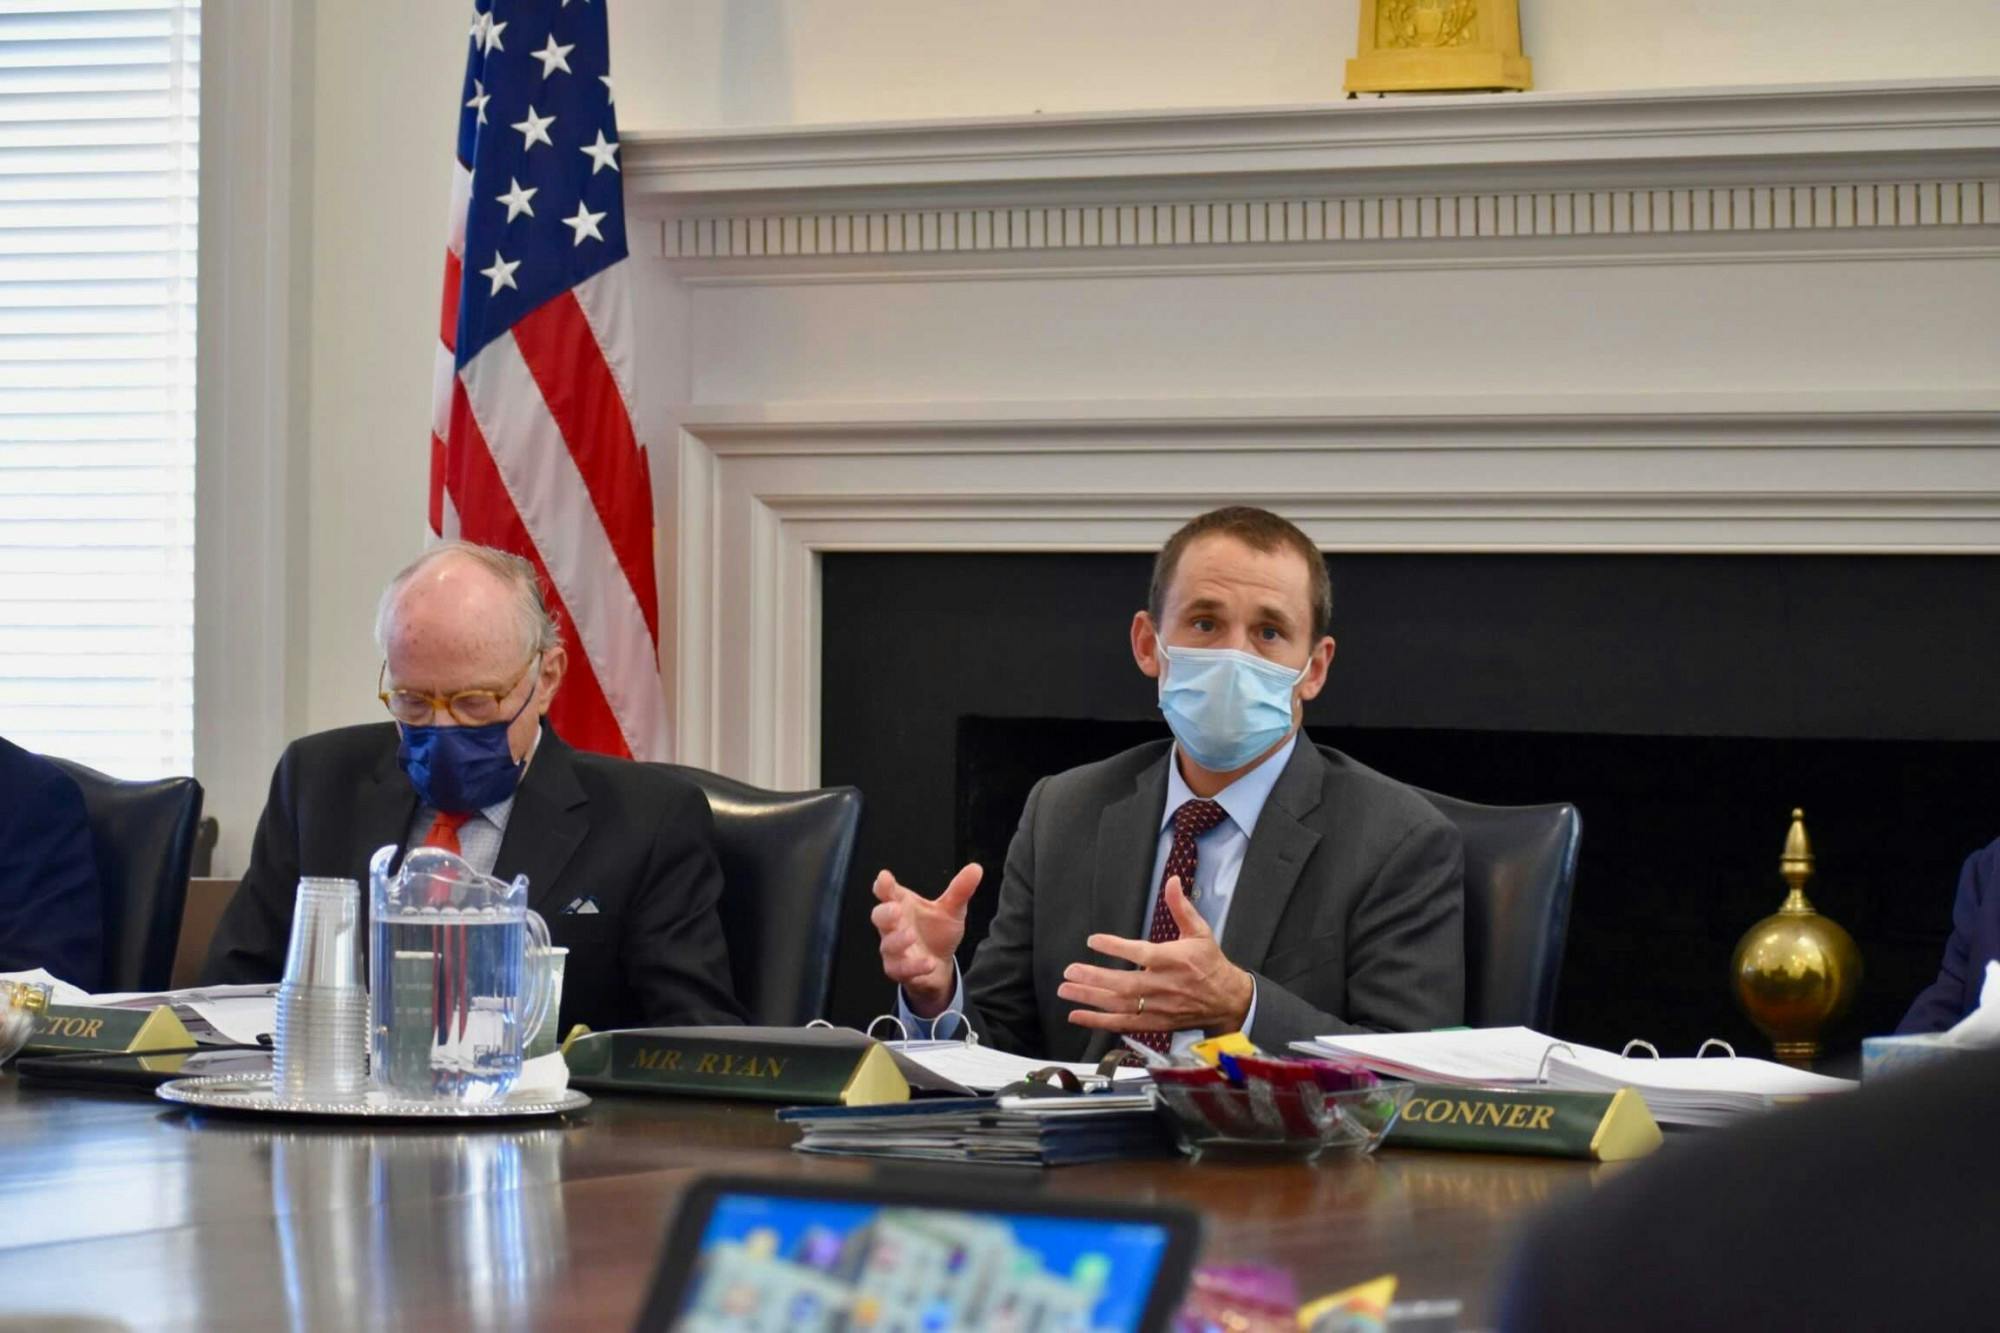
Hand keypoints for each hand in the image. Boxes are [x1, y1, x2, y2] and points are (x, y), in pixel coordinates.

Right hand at [870, 863, 982, 1018]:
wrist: (939, 966)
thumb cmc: (937, 932)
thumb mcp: (952, 910)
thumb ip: (960, 890)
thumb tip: (976, 868)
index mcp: (902, 905)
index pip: (887, 892)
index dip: (883, 885)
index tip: (884, 877)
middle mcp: (893, 926)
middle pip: (879, 916)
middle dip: (885, 913)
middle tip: (897, 910)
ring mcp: (893, 949)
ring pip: (888, 944)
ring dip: (898, 940)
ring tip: (912, 936)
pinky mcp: (898, 970)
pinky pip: (900, 969)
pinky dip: (914, 966)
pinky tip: (928, 963)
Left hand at [1058, 877, 1254, 1036]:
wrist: (1226, 1000)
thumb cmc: (1210, 964)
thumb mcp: (1200, 931)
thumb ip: (1181, 907)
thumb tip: (1173, 882)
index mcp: (1173, 960)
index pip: (1140, 953)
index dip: (1115, 947)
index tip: (1093, 940)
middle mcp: (1163, 985)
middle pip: (1123, 984)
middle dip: (1094, 978)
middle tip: (1069, 971)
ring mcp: (1157, 1007)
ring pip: (1119, 1005)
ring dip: (1090, 998)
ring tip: (1066, 990)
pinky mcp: (1154, 1023)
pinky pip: (1122, 1024)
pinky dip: (1098, 1021)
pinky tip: (1077, 1015)